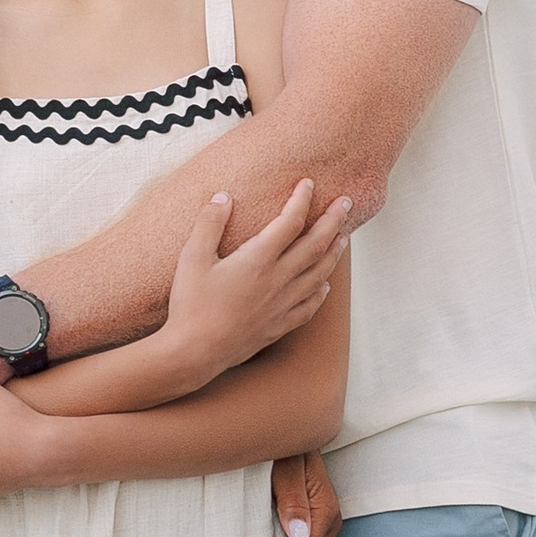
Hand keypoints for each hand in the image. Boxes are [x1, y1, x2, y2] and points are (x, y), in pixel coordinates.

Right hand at [161, 181, 352, 387]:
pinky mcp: (278, 325)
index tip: (308, 183)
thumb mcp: (192, 258)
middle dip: (332, 220)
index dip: (301, 200)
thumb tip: (223, 196)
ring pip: (318, 274)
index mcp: (257, 260)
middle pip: (315, 245)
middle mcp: (277, 280)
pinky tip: (324, 285)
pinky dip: (320, 292)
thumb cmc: (190, 305)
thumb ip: (209, 224)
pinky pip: (309, 306)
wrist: (194, 352)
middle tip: (345, 203)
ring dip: (334, 252)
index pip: (290, 222)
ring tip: (344, 237)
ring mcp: (281, 305)